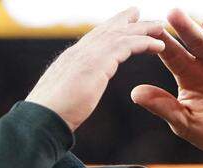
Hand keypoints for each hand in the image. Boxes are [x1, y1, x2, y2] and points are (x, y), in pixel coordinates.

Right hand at [25, 8, 164, 132]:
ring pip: (120, 34)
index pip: (91, 40)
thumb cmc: (49, 119)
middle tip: (139, 13)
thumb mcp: (62, 101)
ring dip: (142, 30)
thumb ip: (69, 94)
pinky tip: (159, 45)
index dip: (107, 31)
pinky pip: (127, 45)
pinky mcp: (98, 62)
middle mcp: (78, 53)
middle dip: (124, 21)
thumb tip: (68, 103)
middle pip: (106, 30)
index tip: (119, 26)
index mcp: (70, 62)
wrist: (42, 120)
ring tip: (160, 28)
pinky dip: (144, 43)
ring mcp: (87, 55)